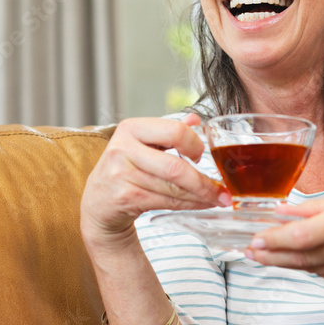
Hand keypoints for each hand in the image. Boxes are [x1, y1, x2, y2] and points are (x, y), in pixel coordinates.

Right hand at [81, 114, 230, 246]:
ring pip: (173, 189)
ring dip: (200, 197)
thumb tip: (196, 119)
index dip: (195, 144)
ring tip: (217, 199)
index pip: (175, 131)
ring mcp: (121, 174)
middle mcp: (123, 148)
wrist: (99, 201)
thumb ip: (168, 131)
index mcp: (131, 128)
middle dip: (204, 182)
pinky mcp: (124, 197)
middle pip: (176, 167)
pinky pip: (166, 202)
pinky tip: (200, 204)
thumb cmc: (126, 168)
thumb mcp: (143, 144)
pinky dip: (188, 205)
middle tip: (224, 191)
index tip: (202, 155)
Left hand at [244, 194, 323, 291]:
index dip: (276, 239)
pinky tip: (296, 258)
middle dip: (272, 253)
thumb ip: (315, 208)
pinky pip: (323, 274)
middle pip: (303, 255)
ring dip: (283, 261)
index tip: (256, 238)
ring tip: (262, 255)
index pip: (305, 235)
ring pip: (309, 267)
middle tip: (250, 250)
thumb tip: (281, 212)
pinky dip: (309, 265)